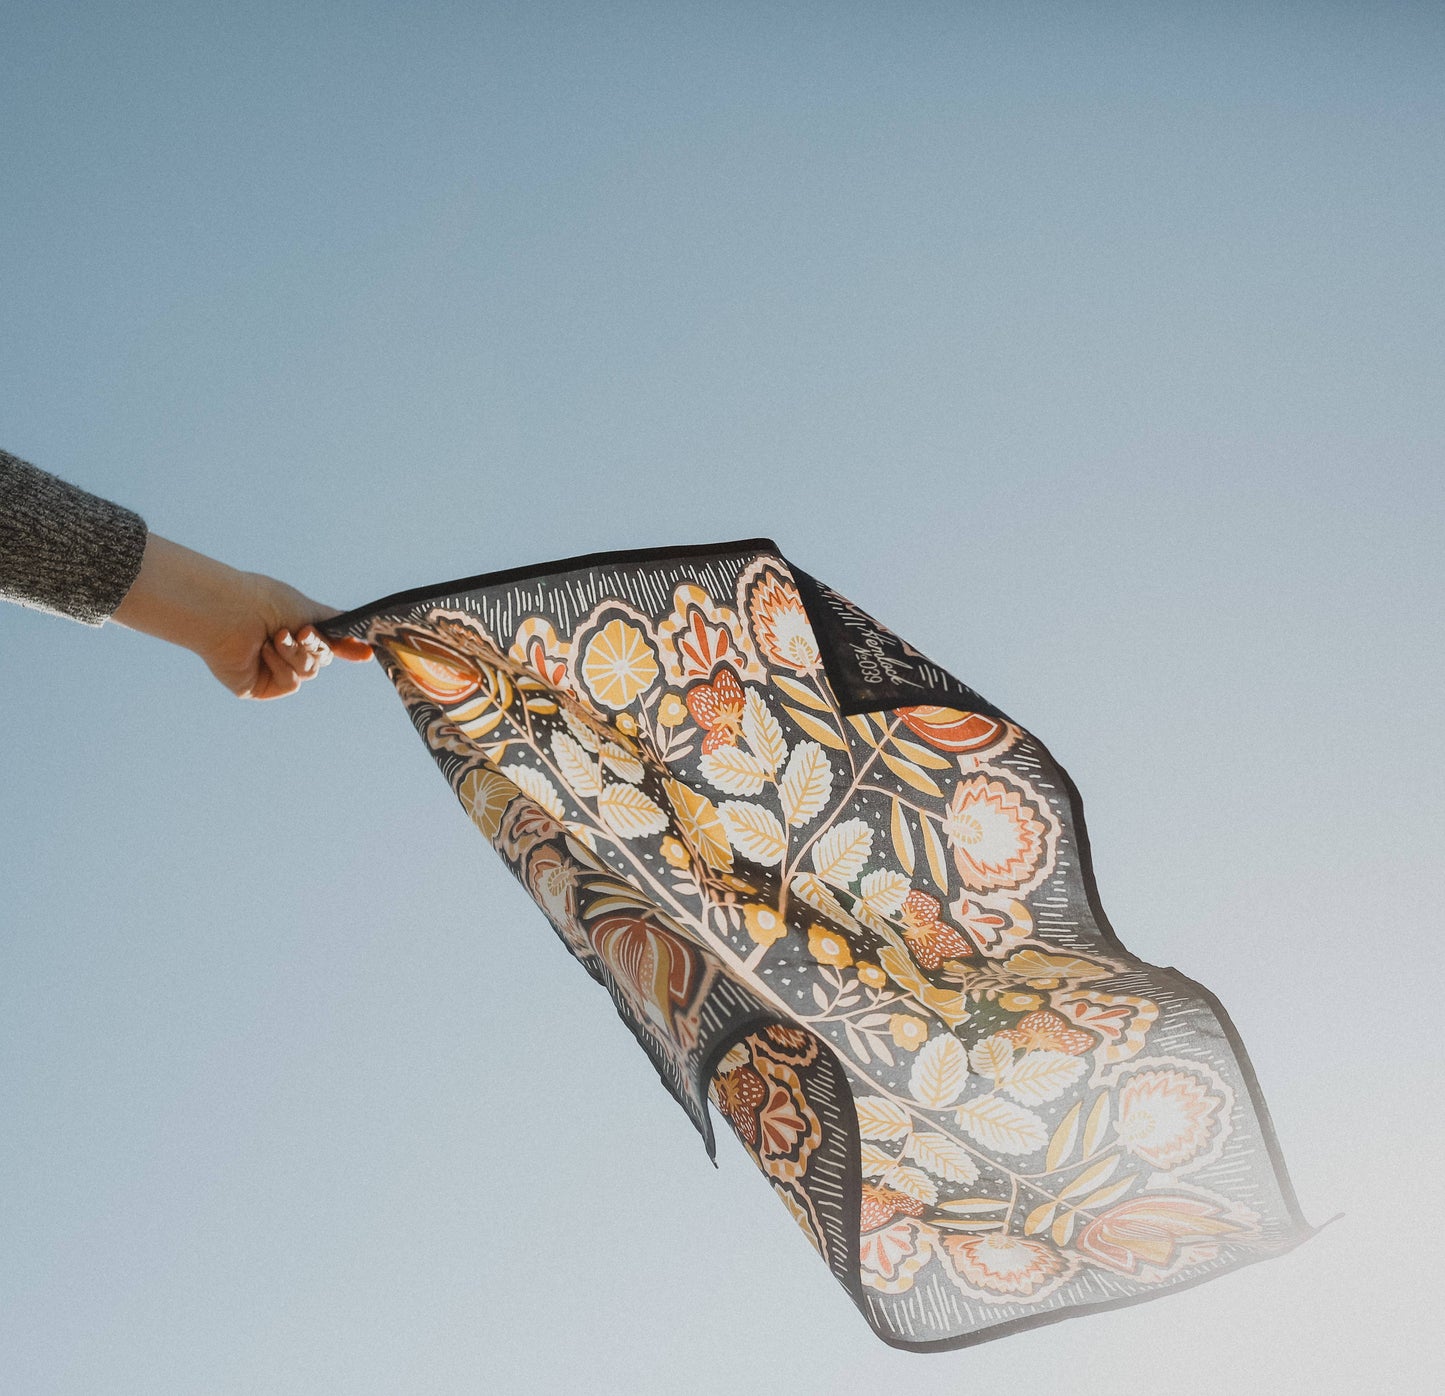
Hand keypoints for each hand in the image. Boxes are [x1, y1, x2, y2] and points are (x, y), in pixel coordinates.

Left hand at [113, 535, 371, 698]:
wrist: (231, 611)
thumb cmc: (265, 602)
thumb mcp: (309, 609)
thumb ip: (337, 624)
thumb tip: (367, 643)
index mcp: (294, 630)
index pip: (327, 644)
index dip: (345, 649)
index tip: (366, 654)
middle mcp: (283, 651)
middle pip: (321, 660)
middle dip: (317, 646)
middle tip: (303, 632)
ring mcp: (271, 670)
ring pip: (308, 672)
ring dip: (297, 654)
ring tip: (277, 637)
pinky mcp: (259, 686)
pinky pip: (291, 683)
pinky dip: (283, 666)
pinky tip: (264, 650)